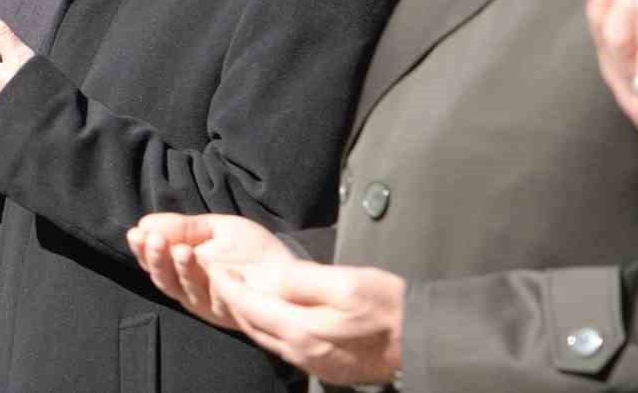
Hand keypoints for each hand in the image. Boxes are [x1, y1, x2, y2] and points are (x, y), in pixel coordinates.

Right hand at [127, 213, 293, 329]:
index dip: (143, 250)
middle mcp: (193, 292)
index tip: (136, 233)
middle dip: (157, 259)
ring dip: (180, 270)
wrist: (292, 269)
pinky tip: (205, 263)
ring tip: (180, 249)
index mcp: (185, 272)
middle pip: (165, 280)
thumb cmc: (252, 250)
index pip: (156, 263)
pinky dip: (209, 282)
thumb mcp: (216, 229)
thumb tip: (145, 221)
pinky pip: (216, 298)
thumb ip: (184, 227)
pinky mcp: (232, 312)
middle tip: (153, 240)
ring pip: (187, 290)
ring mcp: (212, 304)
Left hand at [206, 261, 404, 386]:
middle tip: (223, 280)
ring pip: (268, 339)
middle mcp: (301, 352)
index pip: (251, 308)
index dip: (231, 288)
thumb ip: (300, 281)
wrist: (419, 339)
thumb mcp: (343, 281)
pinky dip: (271, 328)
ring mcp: (313, 363)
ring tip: (242, 295)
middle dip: (235, 303)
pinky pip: (286, 347)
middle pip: (255, 326)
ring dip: (251, 317)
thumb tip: (269, 277)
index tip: (218, 270)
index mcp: (301, 330)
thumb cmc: (385, 305)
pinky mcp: (325, 367)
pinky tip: (273, 316)